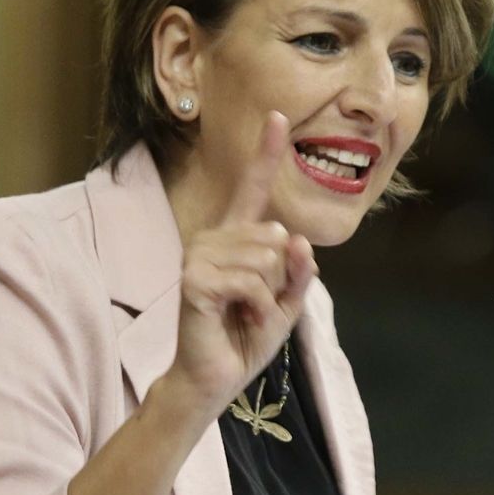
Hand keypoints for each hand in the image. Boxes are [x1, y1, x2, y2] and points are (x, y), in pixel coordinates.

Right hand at [164, 111, 316, 416]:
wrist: (212, 378)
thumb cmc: (243, 339)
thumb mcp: (285, 305)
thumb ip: (297, 273)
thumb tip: (298, 239)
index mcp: (236, 239)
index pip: (253, 190)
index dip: (267, 153)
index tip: (279, 116)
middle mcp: (214, 238)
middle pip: (277, 237)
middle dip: (281, 279)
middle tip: (255, 305)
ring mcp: (200, 256)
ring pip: (267, 258)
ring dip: (269, 296)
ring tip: (246, 313)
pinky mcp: (195, 279)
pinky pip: (251, 281)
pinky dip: (258, 307)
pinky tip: (240, 319)